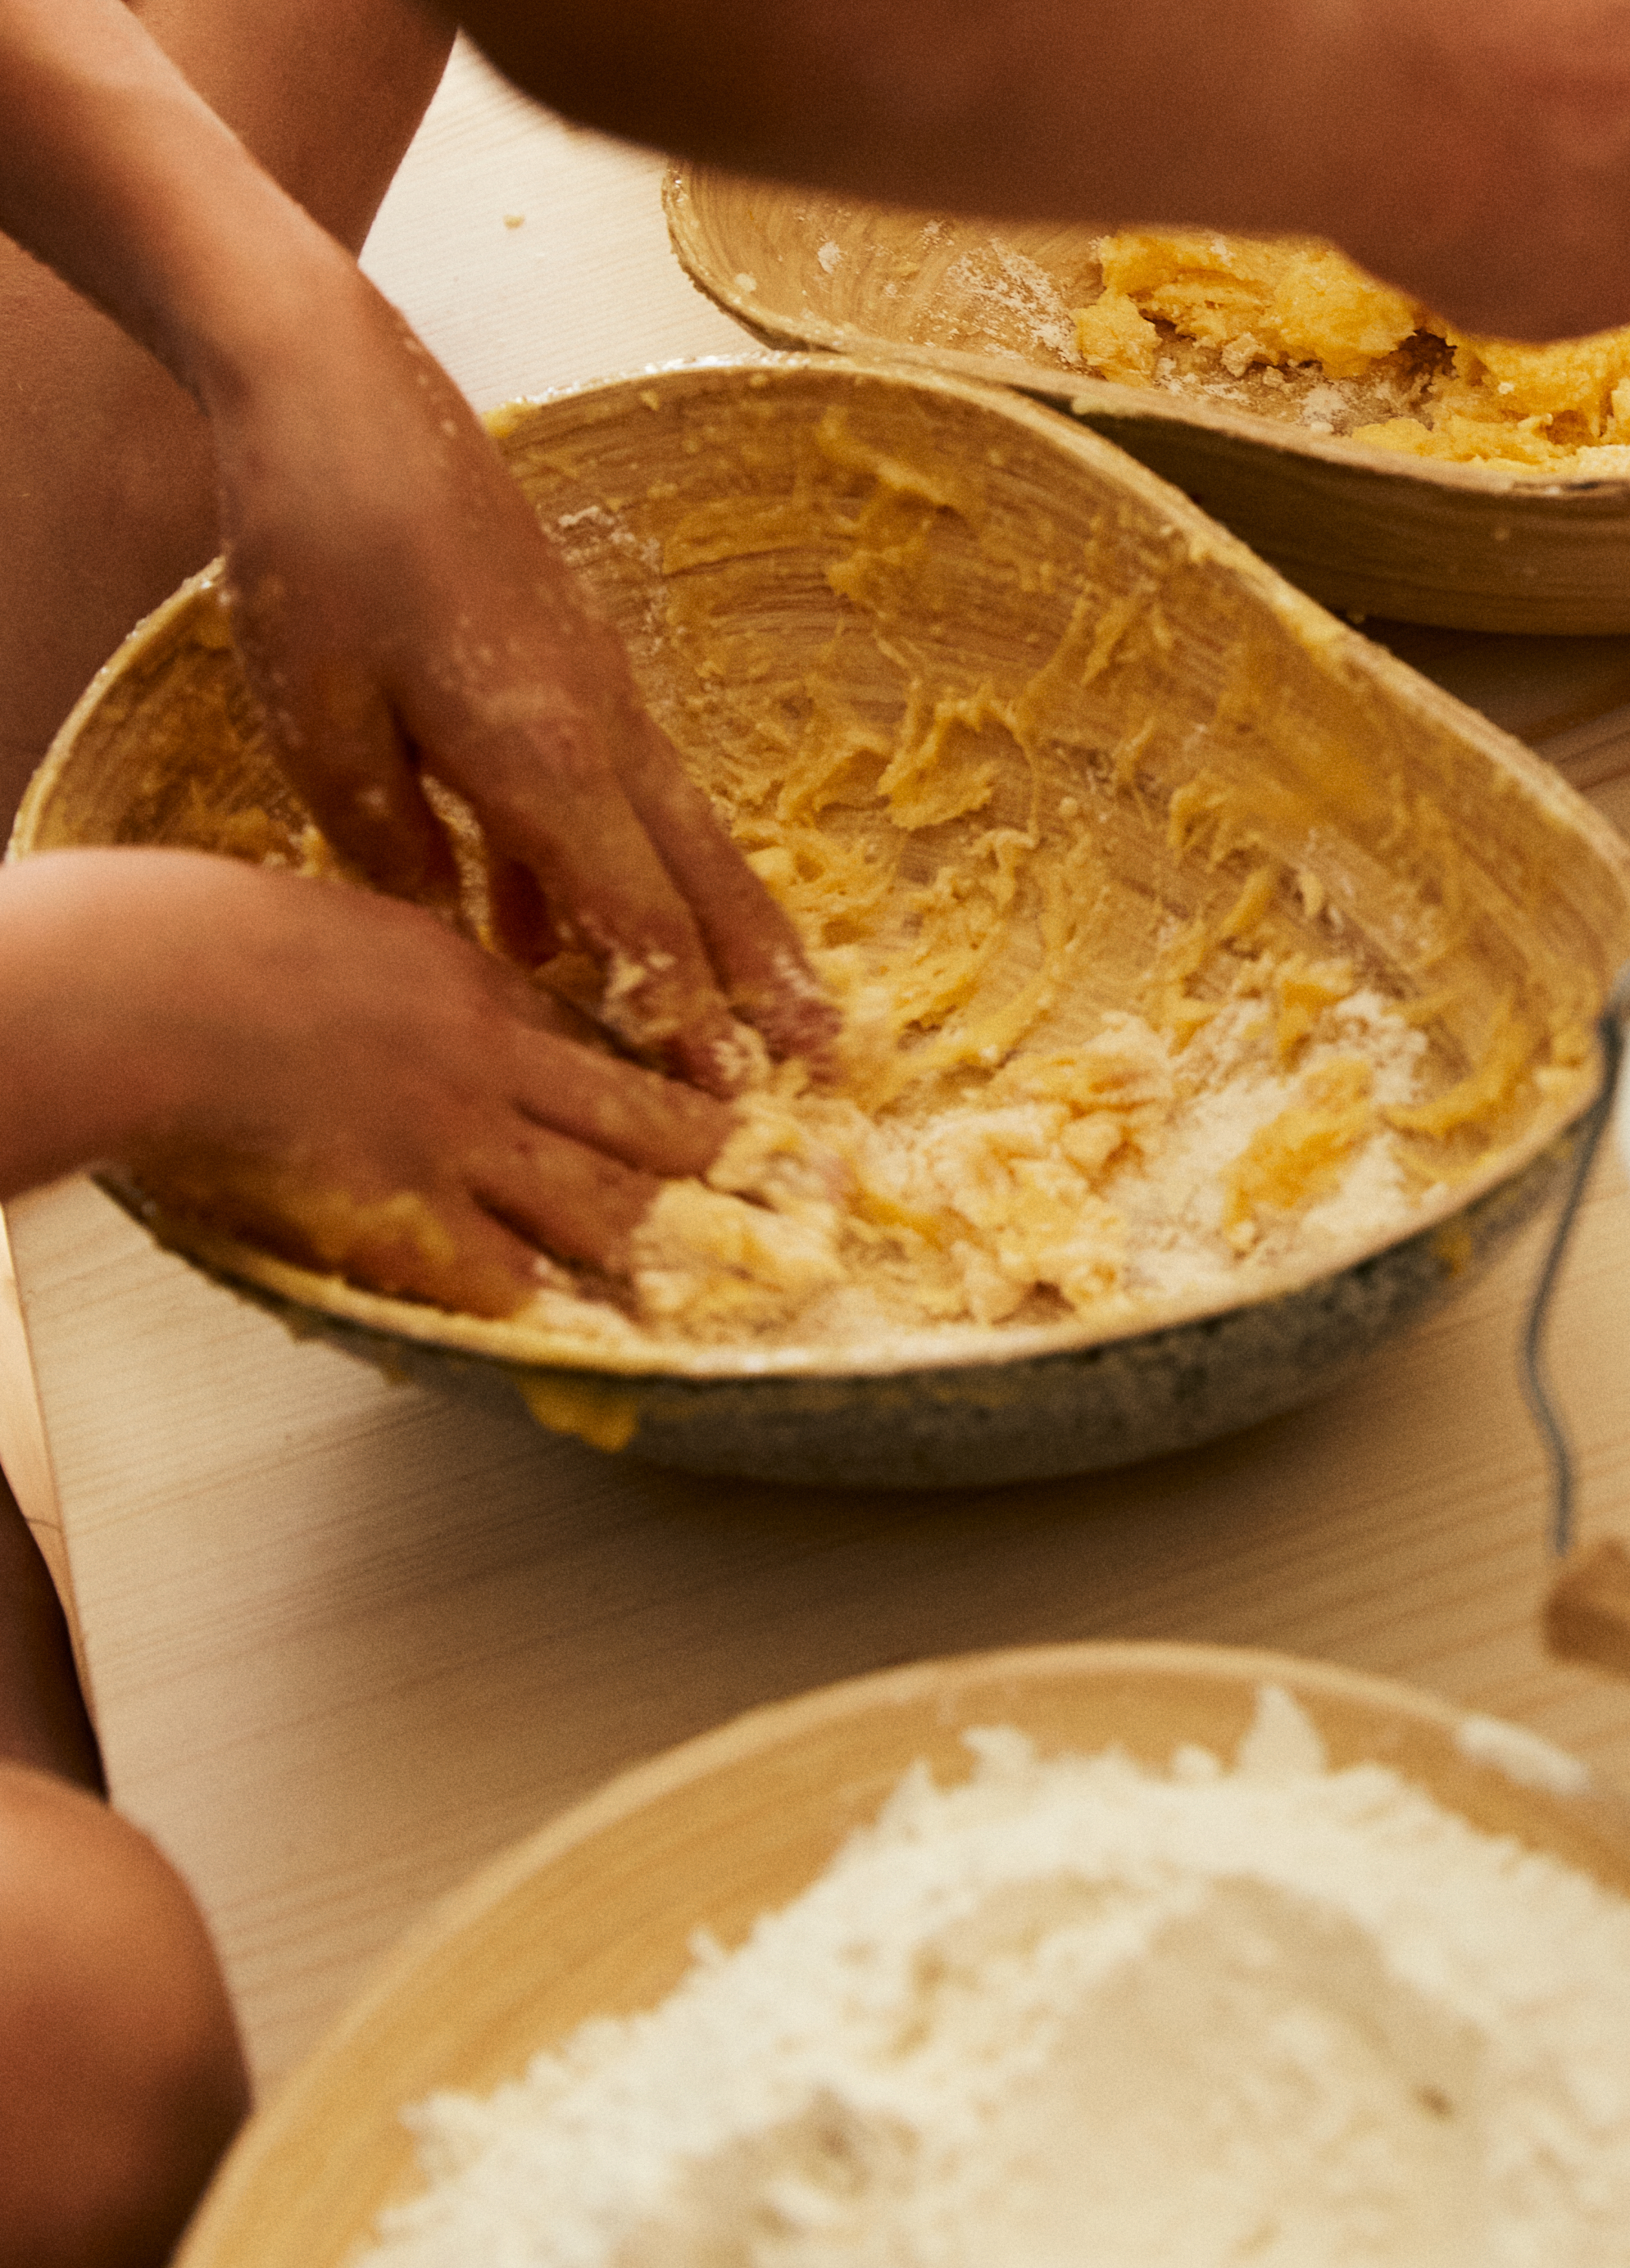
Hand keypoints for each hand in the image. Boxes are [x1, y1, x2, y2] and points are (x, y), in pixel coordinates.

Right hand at [19, 849, 723, 1320]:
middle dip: (739, 1158)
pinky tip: (620, 1337)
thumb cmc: (219, 946)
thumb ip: (400, 969)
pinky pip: (503, 1275)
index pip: (609, 1042)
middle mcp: (496, 1064)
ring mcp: (458, 1142)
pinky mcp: (403, 1214)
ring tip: (765, 1271)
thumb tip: (407, 988)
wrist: (167, 985)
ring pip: (604, 1198)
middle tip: (824, 1187)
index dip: (689, 1077)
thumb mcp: (347, 930)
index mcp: (481, 988)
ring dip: (686, 1241)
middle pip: (647, 1117)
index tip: (753, 1104)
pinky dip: (566, 1309)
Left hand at [203, 275, 830, 1081]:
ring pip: (677, 828)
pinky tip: (570, 924)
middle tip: (827, 1060)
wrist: (337, 389)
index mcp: (541, 749)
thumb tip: (451, 927)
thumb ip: (389, 841)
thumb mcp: (317, 721)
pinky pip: (623, 787)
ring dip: (725, 923)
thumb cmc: (313, 547)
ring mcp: (591, 681)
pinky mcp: (565, 655)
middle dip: (760, 976)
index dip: (678, 1011)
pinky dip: (634, 864)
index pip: (632, 913)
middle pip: (698, 873)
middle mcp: (595, 721)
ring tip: (774, 1006)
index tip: (727, 1096)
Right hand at [1326, 0, 1629, 337]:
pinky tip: (1470, 233)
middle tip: (1523, 139)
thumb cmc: (1422, 3)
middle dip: (1619, 142)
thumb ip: (1599, 8)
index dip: (1611, 66)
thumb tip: (1587, 51)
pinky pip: (1589, 288)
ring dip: (1583, 214)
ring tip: (1485, 189)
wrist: (1362, 86)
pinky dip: (1536, 275)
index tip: (1557, 78)